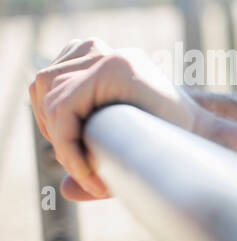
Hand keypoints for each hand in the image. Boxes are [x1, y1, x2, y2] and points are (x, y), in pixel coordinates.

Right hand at [30, 38, 203, 200]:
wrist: (188, 115)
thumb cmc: (179, 138)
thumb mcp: (158, 156)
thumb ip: (118, 178)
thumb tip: (65, 192)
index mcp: (117, 67)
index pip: (65, 109)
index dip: (68, 149)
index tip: (88, 177)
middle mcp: (102, 52)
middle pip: (52, 101)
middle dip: (63, 144)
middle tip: (87, 175)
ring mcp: (92, 48)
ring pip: (44, 89)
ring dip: (52, 126)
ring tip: (80, 157)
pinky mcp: (84, 51)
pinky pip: (48, 79)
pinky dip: (49, 106)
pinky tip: (70, 131)